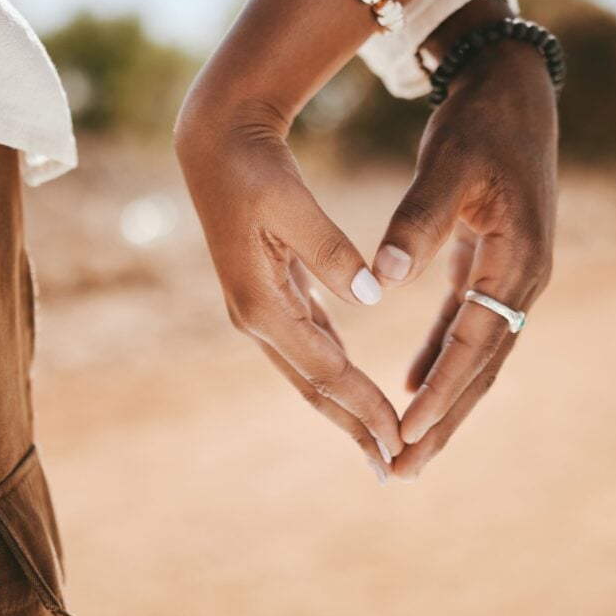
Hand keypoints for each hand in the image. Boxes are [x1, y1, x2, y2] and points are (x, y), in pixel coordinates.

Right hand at [175, 94, 404, 476]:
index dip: (364, 405)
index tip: (398, 436)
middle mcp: (258, 317)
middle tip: (392, 468)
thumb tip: (370, 296)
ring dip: (347, 409)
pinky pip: (310, 347)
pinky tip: (356, 392)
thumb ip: (330, 250)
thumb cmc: (253, 168)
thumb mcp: (291, 202)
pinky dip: (335, 375)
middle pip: (315, 387)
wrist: (216, 147)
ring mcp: (261, 310)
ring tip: (379, 443)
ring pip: (311, 372)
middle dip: (355, 428)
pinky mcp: (272, 296)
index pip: (325, 368)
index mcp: (261, 303)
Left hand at [372, 41, 558, 479]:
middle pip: (482, 367)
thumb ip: (415, 225)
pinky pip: (470, 326)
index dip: (441, 386)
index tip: (406, 427)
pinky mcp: (494, 267)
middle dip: (444, 421)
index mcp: (518, 261)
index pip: (476, 340)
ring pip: (477, 355)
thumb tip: (380, 282)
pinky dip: (443, 357)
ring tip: (410, 446)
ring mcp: (512, 277)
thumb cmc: (481, 126)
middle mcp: (524, 279)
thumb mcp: (447, 167)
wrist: (511, 93)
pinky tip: (414, 383)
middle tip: (404, 469)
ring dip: (445, 400)